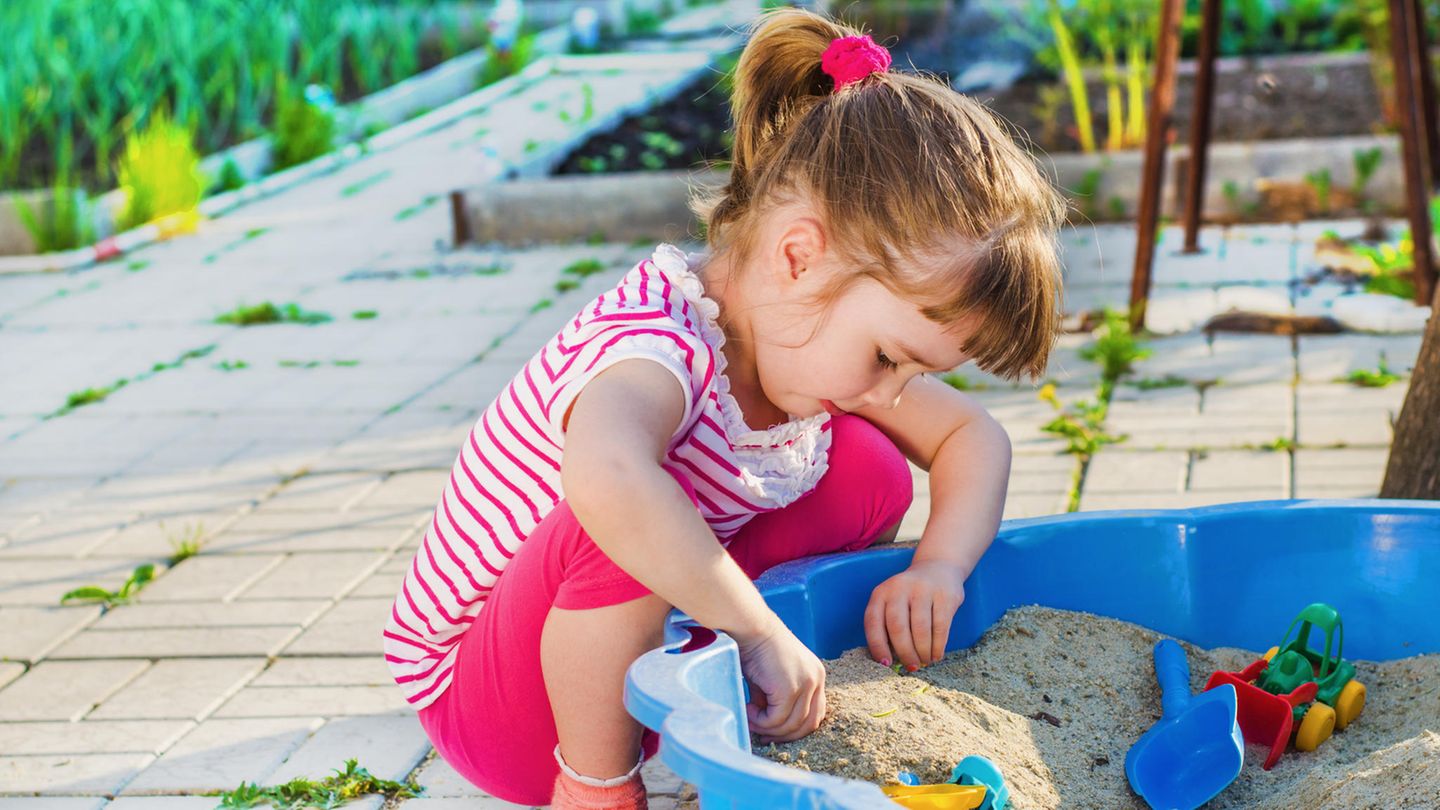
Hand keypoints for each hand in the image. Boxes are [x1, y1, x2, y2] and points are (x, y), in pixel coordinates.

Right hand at [735, 620, 826, 744]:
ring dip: (768, 728)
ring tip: (750, 718)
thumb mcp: (770, 679)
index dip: (795, 729)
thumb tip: (766, 725)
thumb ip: (774, 700)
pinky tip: (748, 710)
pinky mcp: (790, 688)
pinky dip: (761, 721)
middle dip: (785, 735)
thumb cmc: (756, 647)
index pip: (816, 713)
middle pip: (809, 724)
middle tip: (762, 736)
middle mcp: (816, 679)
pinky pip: (776, 719)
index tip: (773, 732)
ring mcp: (806, 684)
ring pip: (791, 725)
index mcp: (815, 675)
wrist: (750, 627)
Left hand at [864, 559, 966, 670]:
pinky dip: (938, 646)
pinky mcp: (944, 595)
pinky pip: (940, 627)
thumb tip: (890, 661)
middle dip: (904, 652)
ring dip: (922, 651)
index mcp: (881, 593)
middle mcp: (899, 588)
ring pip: (920, 629)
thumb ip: (887, 625)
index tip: (885, 664)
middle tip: (911, 666)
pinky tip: (936, 654)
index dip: (878, 646)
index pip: (873, 622)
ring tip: (924, 661)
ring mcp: (923, 590)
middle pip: (897, 627)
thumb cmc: (910, 595)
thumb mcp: (892, 602)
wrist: (938, 568)